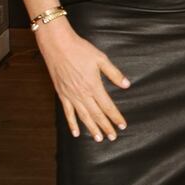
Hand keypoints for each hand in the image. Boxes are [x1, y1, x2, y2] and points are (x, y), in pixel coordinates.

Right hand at [35, 20, 129, 141]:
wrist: (57, 45)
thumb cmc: (80, 49)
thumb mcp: (101, 59)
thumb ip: (114, 73)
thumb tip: (126, 85)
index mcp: (94, 86)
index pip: (108, 106)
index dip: (116, 117)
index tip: (123, 125)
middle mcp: (82, 94)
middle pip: (97, 115)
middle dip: (106, 127)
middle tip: (113, 137)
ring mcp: (71, 95)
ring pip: (83, 117)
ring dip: (92, 129)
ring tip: (99, 139)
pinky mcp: (61, 94)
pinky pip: (67, 112)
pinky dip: (72, 123)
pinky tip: (76, 132)